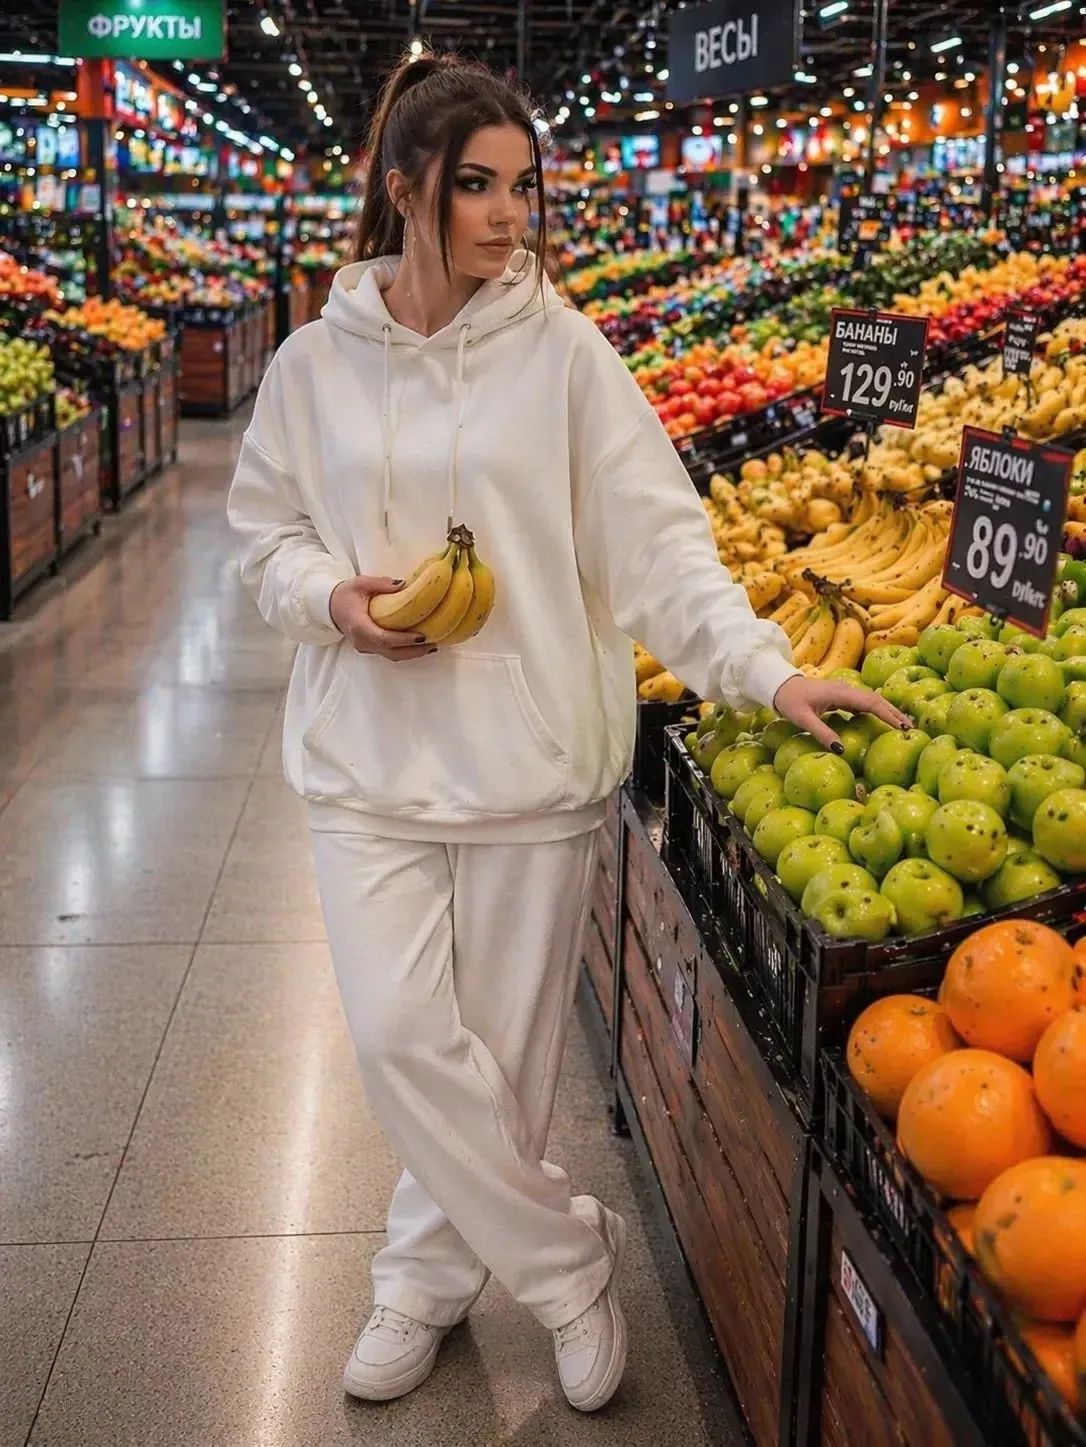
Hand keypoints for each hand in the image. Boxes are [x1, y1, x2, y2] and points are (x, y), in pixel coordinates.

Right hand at [329, 577, 434, 661]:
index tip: (422, 636)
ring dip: (412, 653)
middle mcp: (362, 641)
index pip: (384, 638)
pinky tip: (419, 645)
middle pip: (392, 652)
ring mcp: (365, 647)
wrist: (330, 607)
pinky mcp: (370, 648)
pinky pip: (389, 653)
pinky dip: (405, 651)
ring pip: (391, 655)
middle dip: (414, 650)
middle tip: (434, 644)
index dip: (404, 640)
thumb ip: (381, 583)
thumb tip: (403, 584)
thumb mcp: (361, 583)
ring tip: (432, 646)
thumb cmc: (345, 594)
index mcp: (359, 626)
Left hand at [772, 675, 910, 753]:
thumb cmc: (790, 701)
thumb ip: (822, 733)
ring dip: (888, 712)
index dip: (888, 715)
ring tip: (902, 727)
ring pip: (872, 701)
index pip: (871, 703)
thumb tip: (841, 750)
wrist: (780, 686)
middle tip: (911, 729)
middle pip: (877, 700)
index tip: (903, 728)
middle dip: (895, 714)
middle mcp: (847, 690)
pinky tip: (882, 723)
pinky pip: (864, 705)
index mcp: (841, 693)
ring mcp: (845, 692)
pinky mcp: (842, 698)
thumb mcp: (803, 719)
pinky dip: (876, 712)